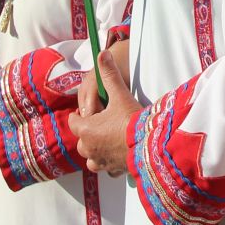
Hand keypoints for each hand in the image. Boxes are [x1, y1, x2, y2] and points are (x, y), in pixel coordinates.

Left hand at [76, 52, 142, 175]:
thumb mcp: (119, 94)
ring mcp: (101, 162)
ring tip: (106, 142)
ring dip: (96, 150)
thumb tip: (102, 53)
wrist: (149, 146)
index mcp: (86, 130)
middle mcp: (89, 148)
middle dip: (88, 133)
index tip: (87, 111)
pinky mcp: (114, 170)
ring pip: (91, 158)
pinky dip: (109, 163)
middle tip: (99, 124)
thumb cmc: (131, 120)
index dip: (79, 115)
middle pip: (81, 141)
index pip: (74, 121)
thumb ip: (109, 74)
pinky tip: (119, 155)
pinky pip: (107, 168)